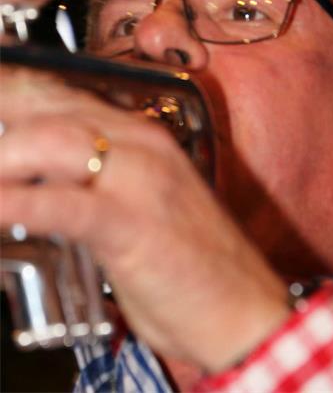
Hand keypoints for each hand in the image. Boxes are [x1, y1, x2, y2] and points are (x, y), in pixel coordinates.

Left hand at [0, 66, 288, 370]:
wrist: (244, 309)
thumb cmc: (189, 264)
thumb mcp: (137, 206)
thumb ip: (95, 182)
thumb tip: (41, 176)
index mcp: (143, 139)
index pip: (68, 94)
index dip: (19, 87)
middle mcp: (142, 147)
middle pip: (54, 107)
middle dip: (3, 110)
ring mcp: (141, 181)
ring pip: (53, 142)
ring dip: (3, 157)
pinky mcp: (136, 225)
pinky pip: (66, 203)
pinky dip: (19, 203)